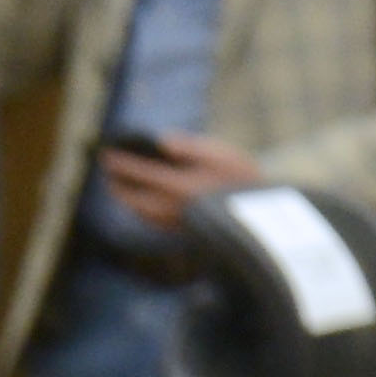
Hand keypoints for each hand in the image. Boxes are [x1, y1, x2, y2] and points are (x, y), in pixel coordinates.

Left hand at [96, 128, 258, 235]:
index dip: (121, 163)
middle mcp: (176, 209)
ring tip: (120, 190)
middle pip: (135, 200)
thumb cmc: (245, 180)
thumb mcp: (222, 154)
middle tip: (108, 174)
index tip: (107, 155)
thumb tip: (161, 142)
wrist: (268, 217)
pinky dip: (144, 214)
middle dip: (119, 186)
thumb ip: (189, 147)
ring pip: (144, 215)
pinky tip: (144, 208)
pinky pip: (157, 224)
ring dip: (129, 201)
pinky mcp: (190, 234)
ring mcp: (182, 225)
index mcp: (181, 186)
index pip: (141, 173)